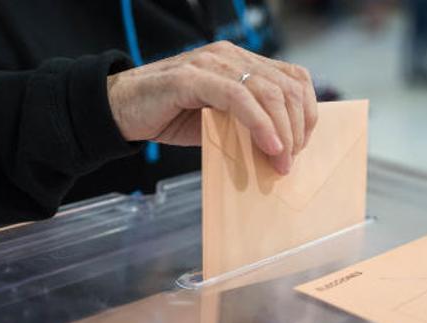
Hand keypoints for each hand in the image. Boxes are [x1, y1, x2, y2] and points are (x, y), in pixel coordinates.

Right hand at [106, 41, 318, 174]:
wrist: (120, 110)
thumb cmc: (169, 116)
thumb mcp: (218, 121)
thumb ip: (247, 124)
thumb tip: (281, 150)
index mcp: (240, 62)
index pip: (293, 78)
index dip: (306, 112)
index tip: (302, 145)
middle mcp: (230, 56)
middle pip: (287, 87)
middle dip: (297, 128)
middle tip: (290, 161)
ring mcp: (211, 64)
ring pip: (268, 92)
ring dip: (282, 132)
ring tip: (280, 161)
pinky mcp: (191, 77)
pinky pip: (238, 97)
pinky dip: (259, 124)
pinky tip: (268, 146)